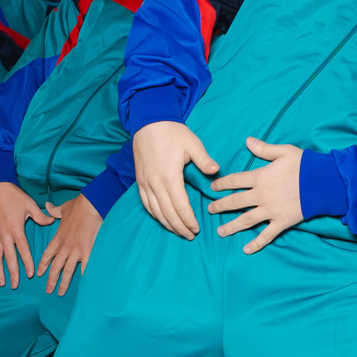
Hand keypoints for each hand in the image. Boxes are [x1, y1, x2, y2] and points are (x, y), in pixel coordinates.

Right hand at [0, 182, 53, 287]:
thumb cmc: (13, 195)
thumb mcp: (29, 204)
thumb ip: (40, 216)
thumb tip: (51, 222)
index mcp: (16, 229)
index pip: (23, 250)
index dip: (27, 262)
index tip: (31, 273)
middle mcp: (3, 234)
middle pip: (9, 257)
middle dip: (13, 272)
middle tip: (15, 285)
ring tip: (1, 282)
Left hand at [35, 194, 101, 294]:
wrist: (90, 206)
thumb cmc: (77, 206)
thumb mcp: (63, 209)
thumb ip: (53, 211)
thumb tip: (47, 205)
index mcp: (58, 238)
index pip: (47, 255)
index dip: (43, 265)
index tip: (39, 274)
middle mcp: (65, 247)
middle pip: (56, 267)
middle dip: (51, 280)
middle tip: (48, 290)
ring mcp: (76, 251)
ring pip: (68, 271)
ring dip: (63, 283)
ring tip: (60, 292)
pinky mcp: (88, 251)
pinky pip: (85, 267)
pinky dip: (84, 277)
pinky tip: (84, 286)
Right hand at [133, 121, 219, 238]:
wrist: (149, 121)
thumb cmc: (173, 132)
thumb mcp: (192, 143)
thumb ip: (204, 160)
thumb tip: (216, 170)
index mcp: (169, 176)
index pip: (180, 206)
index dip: (188, 220)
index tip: (196, 229)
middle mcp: (155, 183)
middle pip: (167, 213)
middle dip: (179, 227)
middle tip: (190, 236)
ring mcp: (145, 182)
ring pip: (155, 211)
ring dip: (167, 223)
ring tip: (178, 231)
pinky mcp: (139, 180)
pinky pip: (145, 203)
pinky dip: (154, 214)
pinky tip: (161, 219)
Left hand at [209, 138, 304, 253]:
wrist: (323, 183)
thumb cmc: (304, 165)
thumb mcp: (284, 152)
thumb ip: (264, 148)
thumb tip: (247, 141)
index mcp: (260, 177)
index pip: (235, 181)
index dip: (222, 184)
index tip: (212, 188)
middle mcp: (261, 196)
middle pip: (235, 202)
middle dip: (220, 206)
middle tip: (210, 210)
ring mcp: (271, 211)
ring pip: (246, 220)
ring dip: (231, 226)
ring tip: (220, 232)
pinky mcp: (281, 222)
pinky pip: (266, 235)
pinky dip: (256, 243)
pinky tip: (246, 250)